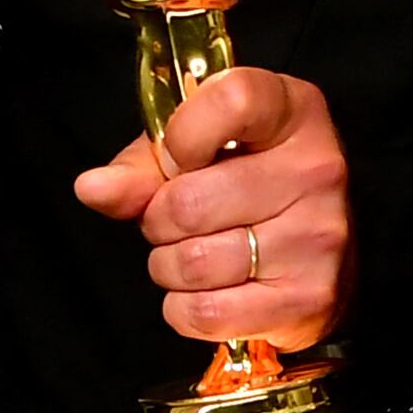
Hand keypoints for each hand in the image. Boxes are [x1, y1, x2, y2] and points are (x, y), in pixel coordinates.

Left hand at [72, 62, 350, 349]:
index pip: (231, 101)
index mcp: (293, 112)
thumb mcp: (197, 154)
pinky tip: (209, 292)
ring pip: (193, 263)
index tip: (178, 159)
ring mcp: (319, 236)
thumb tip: (93, 188)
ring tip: (193, 256)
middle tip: (177, 222)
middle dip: (160, 220)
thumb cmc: (248, 190)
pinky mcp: (310, 298)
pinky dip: (186, 309)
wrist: (318, 262)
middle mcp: (317, 169)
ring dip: (171, 267)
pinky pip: (206, 312)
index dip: (182, 136)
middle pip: (188, 201)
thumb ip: (144, 166)